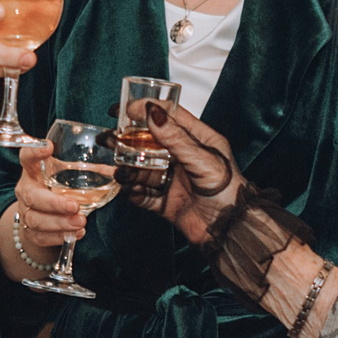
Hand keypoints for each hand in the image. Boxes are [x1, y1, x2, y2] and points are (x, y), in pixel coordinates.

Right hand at [11, 142, 88, 251]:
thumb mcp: (68, 174)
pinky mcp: (30, 232)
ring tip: (81, 222)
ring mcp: (26, 212)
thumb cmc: (58, 188)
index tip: (48, 147)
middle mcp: (26, 190)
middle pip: (32, 196)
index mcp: (34, 171)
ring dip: (60, 223)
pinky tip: (76, 233)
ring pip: (36, 220)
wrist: (40, 214)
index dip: (34, 152)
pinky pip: (42, 237)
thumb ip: (89, 170)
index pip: (27, 157)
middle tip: (74, 206)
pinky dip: (59, 237)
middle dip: (54, 203)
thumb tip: (118, 171)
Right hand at [117, 100, 246, 244]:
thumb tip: (151, 112)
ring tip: (119, 170)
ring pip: (142, 169)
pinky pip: (144, 194)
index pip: (169, 117)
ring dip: (128, 169)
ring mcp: (173, 180)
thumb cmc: (228, 191)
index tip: (124, 109)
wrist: (230, 229)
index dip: (146, 109)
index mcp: (198, 140)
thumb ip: (175, 137)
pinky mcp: (166, 202)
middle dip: (126, 142)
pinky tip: (129, 189)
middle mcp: (183, 158)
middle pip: (149, 143)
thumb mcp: (203, 158)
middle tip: (107, 139)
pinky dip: (134, 191)